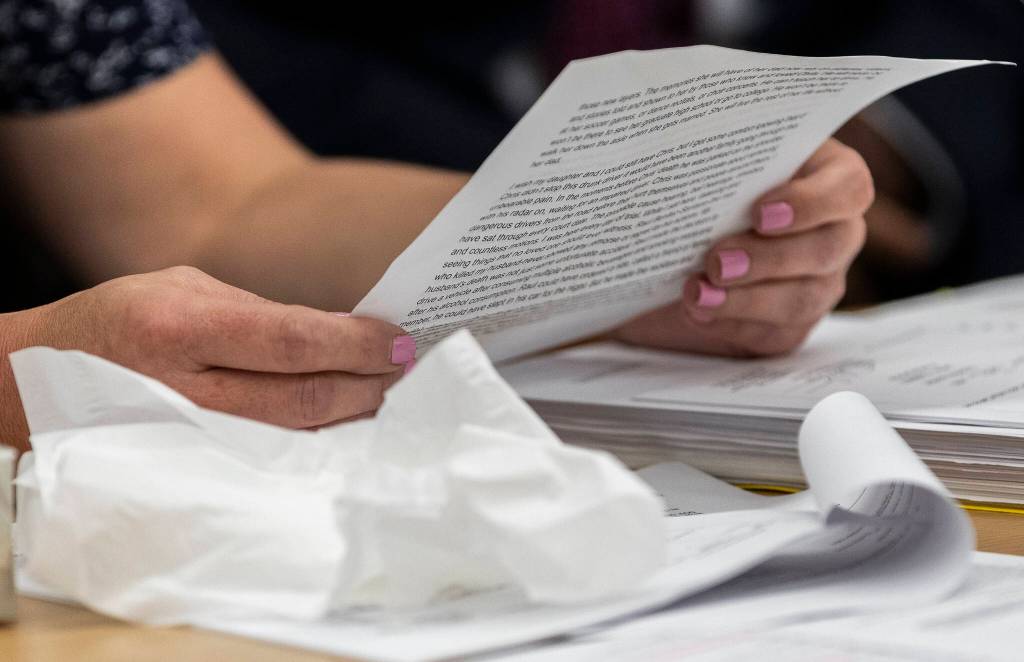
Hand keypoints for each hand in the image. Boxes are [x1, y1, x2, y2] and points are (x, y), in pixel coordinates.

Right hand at [2, 267, 413, 448]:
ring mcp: (189, 440)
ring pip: (295, 438)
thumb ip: (258, 312)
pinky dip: (317, 443)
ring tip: (388, 397)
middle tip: (406, 370)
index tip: (399, 341)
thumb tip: (337, 333)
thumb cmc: (118, 323)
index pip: (293, 340)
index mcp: (182, 329)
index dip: (356, 344)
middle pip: (305, 398)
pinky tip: (345, 428)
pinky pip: (271, 460)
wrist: (34, 386)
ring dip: (353, 418)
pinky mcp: (191, 468)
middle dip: (369, 385)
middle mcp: (185, 391)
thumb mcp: (180, 288)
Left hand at [613, 138, 872, 356]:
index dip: (812, 203)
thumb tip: (694, 167)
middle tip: (718, 261)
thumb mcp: (708, 168)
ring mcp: (819, 282)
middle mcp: (834, 232)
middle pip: (827, 249)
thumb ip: (715, 162)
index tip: (760, 213)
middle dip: (769, 259)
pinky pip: (775, 333)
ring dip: (746, 300)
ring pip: (802, 299)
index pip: (848, 188)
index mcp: (826, 179)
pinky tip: (698, 313)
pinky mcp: (790, 324)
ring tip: (697, 293)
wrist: (672, 248)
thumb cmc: (702, 191)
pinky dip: (732, 324)